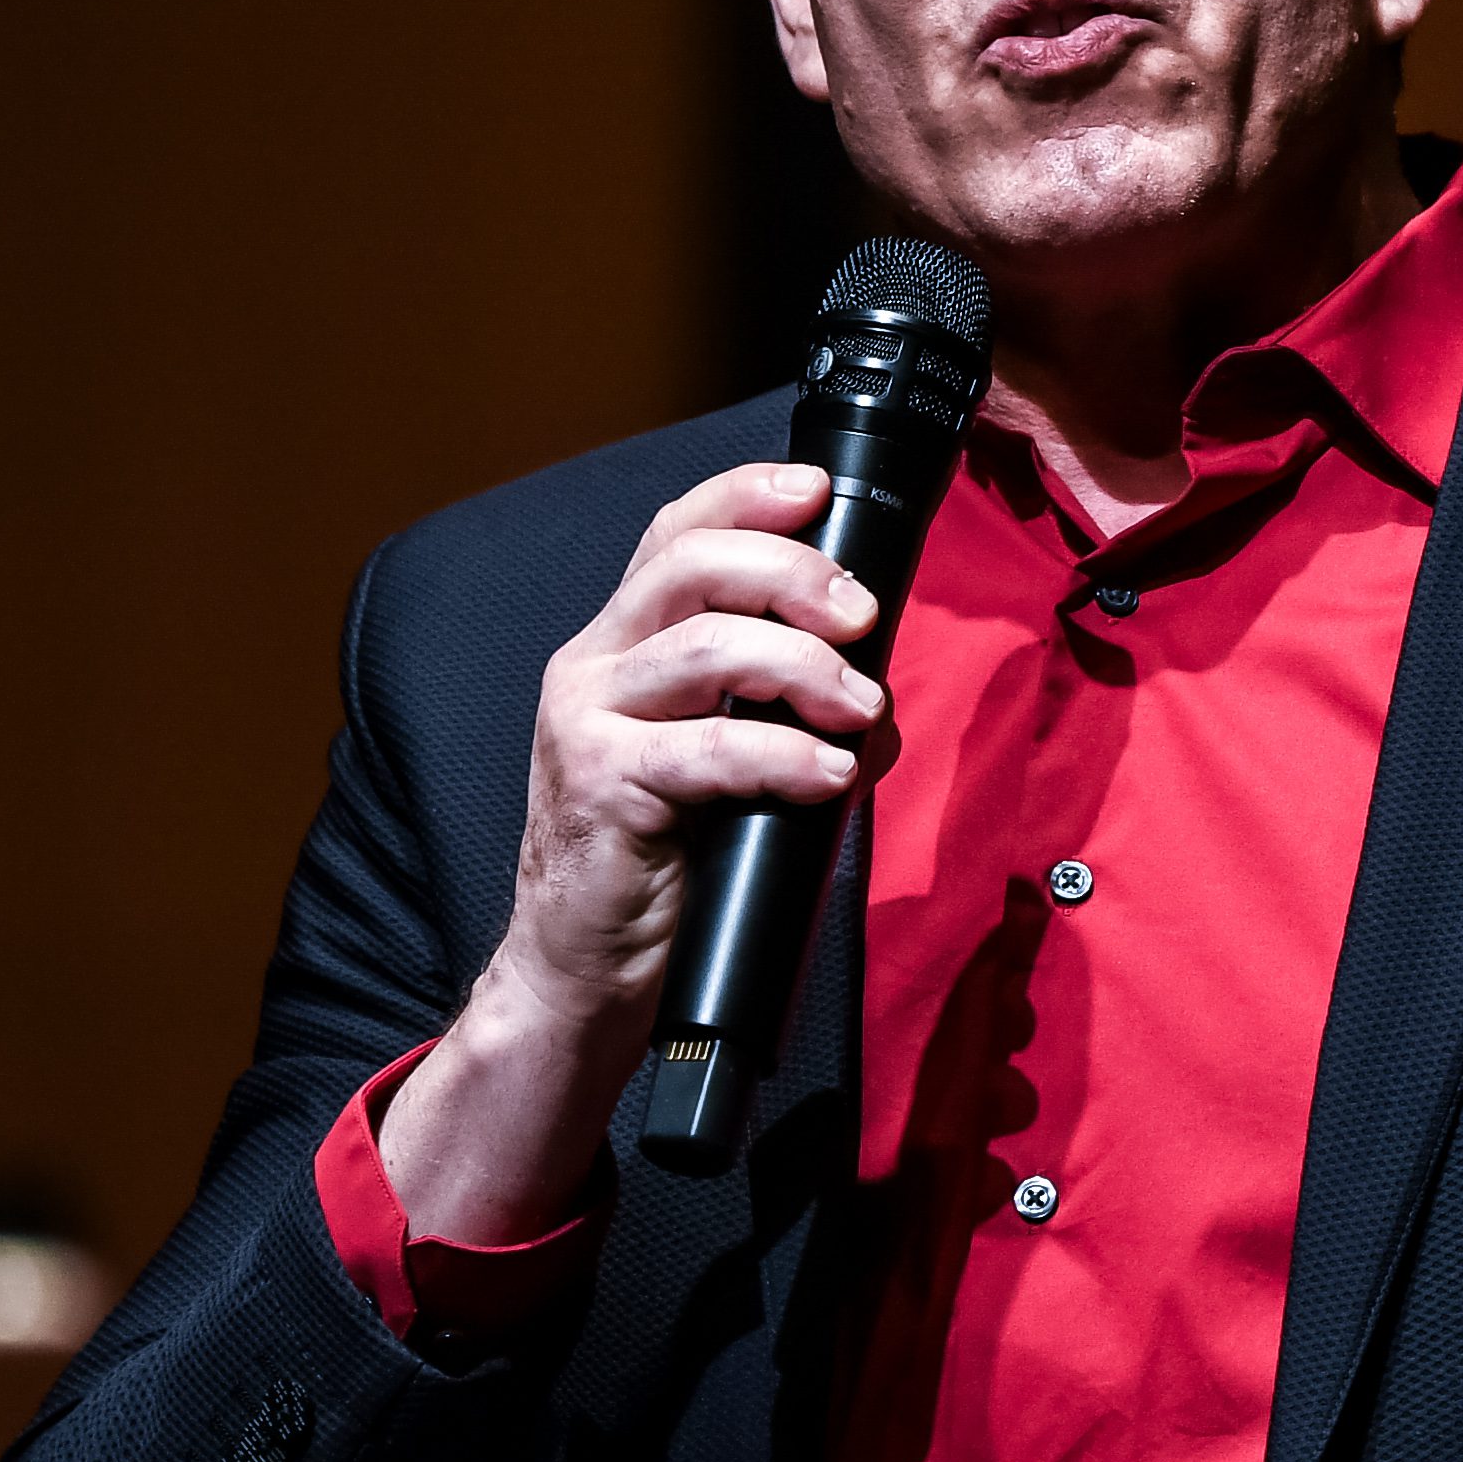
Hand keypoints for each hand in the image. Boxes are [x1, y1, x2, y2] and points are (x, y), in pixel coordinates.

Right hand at [380, 460, 894, 1243]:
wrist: (585, 969)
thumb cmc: (666, 866)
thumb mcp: (724, 764)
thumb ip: (778, 708)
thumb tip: (878, 687)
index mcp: (622, 644)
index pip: (677, 535)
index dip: (748, 497)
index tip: (821, 492)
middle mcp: (593, 665)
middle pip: (691, 567)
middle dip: (793, 575)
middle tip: (863, 616)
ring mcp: (586, 721)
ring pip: (704, 647)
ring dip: (804, 667)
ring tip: (862, 708)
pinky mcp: (600, 785)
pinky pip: (708, 749)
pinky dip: (784, 755)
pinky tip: (829, 775)